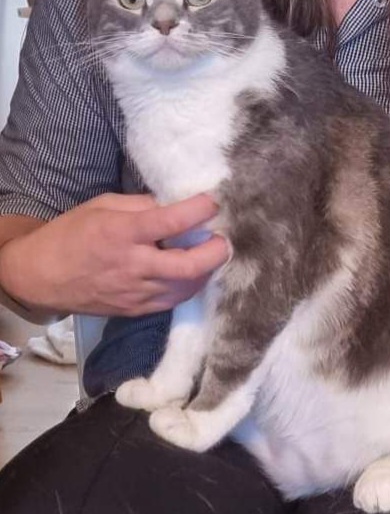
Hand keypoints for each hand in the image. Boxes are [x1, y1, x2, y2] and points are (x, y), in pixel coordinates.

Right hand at [0, 192, 228, 317]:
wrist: (41, 277)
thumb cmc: (70, 234)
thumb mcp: (102, 206)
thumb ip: (141, 205)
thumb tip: (175, 203)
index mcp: (122, 234)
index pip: (171, 222)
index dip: (200, 211)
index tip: (214, 202)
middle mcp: (133, 266)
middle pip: (189, 266)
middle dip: (216, 252)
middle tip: (225, 238)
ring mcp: (136, 293)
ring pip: (187, 287)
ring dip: (207, 270)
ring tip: (211, 254)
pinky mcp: (136, 310)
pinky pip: (174, 300)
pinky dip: (189, 286)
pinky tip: (192, 272)